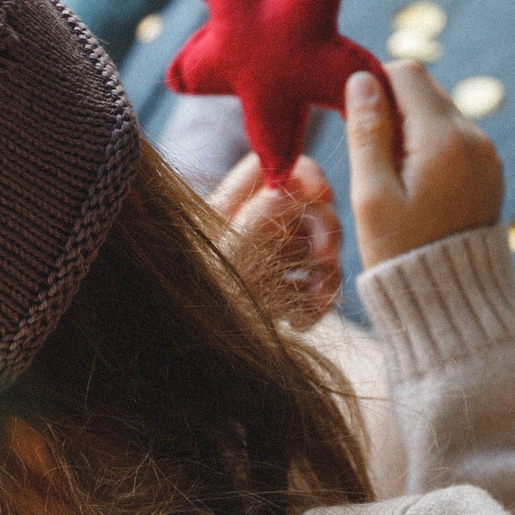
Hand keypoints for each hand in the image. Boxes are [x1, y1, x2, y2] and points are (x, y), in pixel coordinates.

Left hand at [210, 153, 343, 328]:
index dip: (304, 174)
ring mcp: (269, 257)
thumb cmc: (197, 300)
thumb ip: (257, 219)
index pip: (272, 168)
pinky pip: (313, 285)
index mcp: (230, 208)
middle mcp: (252, 227)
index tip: (322, 197)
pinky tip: (298, 324)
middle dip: (324, 232)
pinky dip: (314, 303)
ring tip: (312, 304)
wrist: (188, 347)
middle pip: (306, 207)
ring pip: (317, 249)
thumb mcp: (225, 258)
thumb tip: (290, 183)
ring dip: (325, 277)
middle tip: (325, 258)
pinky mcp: (280, 289)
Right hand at [344, 62, 503, 267]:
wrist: (454, 300)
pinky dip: (428, 147)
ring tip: (391, 178)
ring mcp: (487, 154)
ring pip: (438, 112)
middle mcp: (474, 138)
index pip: (406, 73)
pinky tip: (413, 186)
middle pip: (424, 89)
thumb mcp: (371, 195)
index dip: (372, 85)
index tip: (351, 119)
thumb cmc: (401, 252)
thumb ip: (366, 132)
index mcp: (444, 139)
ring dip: (409, 129)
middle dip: (391, 108)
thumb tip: (361, 79)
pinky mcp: (489, 170)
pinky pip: (453, 138)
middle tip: (368, 155)